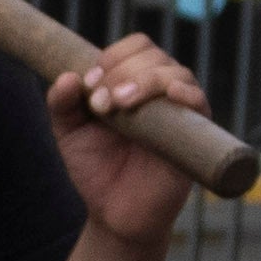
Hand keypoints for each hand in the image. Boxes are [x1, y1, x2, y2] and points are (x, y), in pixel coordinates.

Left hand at [47, 35, 216, 241]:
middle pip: (153, 55)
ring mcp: (179, 110)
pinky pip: (199, 101)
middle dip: (122, 73)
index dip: (113, 56)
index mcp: (133, 83)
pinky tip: (169, 96)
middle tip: (101, 104)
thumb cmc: (96, 169)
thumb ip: (62, 105)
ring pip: (175, 73)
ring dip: (144, 81)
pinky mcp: (195, 133)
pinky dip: (185, 93)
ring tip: (118, 106)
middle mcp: (160, 91)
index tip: (90, 83)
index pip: (135, 47)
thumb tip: (67, 76)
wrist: (114, 213)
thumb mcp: (70, 134)